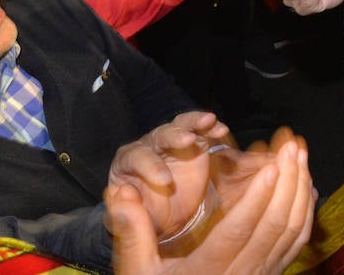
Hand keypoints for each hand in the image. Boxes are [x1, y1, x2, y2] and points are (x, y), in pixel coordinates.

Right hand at [106, 128, 312, 274]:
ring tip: (301, 154)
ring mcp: (260, 274)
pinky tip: (305, 182)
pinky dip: (305, 209)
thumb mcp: (137, 271)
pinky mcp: (271, 272)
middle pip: (274, 226)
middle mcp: (241, 274)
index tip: (270, 165)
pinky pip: (297, 241)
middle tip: (292, 146)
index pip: (237, 231)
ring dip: (300, 189)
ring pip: (292, 231)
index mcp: (206, 272)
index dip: (257, 198)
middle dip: (288, 181)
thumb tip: (120, 191)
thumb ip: (132, 232)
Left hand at [107, 111, 230, 242]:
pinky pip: (201, 131)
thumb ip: (123, 213)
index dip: (150, 166)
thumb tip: (124, 194)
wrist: (166, 216)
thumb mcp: (129, 222)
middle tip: (187, 141)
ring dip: (193, 122)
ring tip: (208, 120)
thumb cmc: (144, 216)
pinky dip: (211, 128)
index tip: (165, 180)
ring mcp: (172, 142)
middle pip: (159, 136)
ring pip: (180, 125)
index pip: (136, 158)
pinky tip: (220, 129)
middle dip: (174, 136)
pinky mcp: (194, 143)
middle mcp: (148, 146)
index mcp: (127, 163)